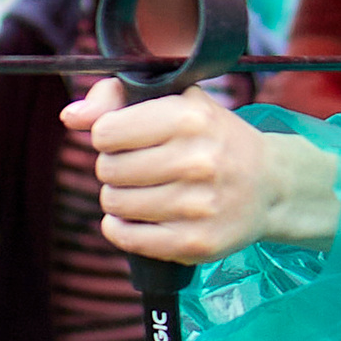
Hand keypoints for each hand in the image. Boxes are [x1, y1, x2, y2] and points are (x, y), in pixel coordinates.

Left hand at [71, 79, 329, 262]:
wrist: (270, 185)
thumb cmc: (213, 138)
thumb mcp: (176, 101)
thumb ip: (116, 97)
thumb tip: (69, 116)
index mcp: (189, 118)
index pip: (106, 132)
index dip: (109, 135)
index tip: (126, 138)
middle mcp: (196, 161)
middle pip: (108, 169)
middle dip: (114, 167)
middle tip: (137, 168)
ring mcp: (198, 206)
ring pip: (115, 203)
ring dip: (119, 198)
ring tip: (142, 191)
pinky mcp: (196, 243)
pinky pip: (129, 238)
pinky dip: (122, 228)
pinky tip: (138, 218)